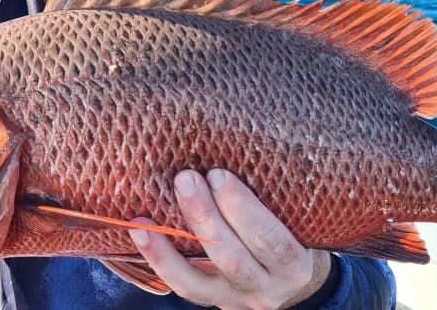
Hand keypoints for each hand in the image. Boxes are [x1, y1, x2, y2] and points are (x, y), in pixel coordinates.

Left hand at [129, 168, 331, 308]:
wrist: (290, 284)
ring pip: (199, 278)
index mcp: (294, 265)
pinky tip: (139, 230)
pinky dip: (157, 257)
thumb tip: (234, 142)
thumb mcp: (296, 221)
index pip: (271, 241)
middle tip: (186, 178)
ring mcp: (234, 299)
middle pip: (233, 258)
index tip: (219, 175)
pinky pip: (180, 284)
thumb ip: (273, 198)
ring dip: (172, 241)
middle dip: (206, 217)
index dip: (243, 209)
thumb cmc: (291, 235)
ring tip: (150, 212)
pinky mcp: (210, 301)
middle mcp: (265, 289)